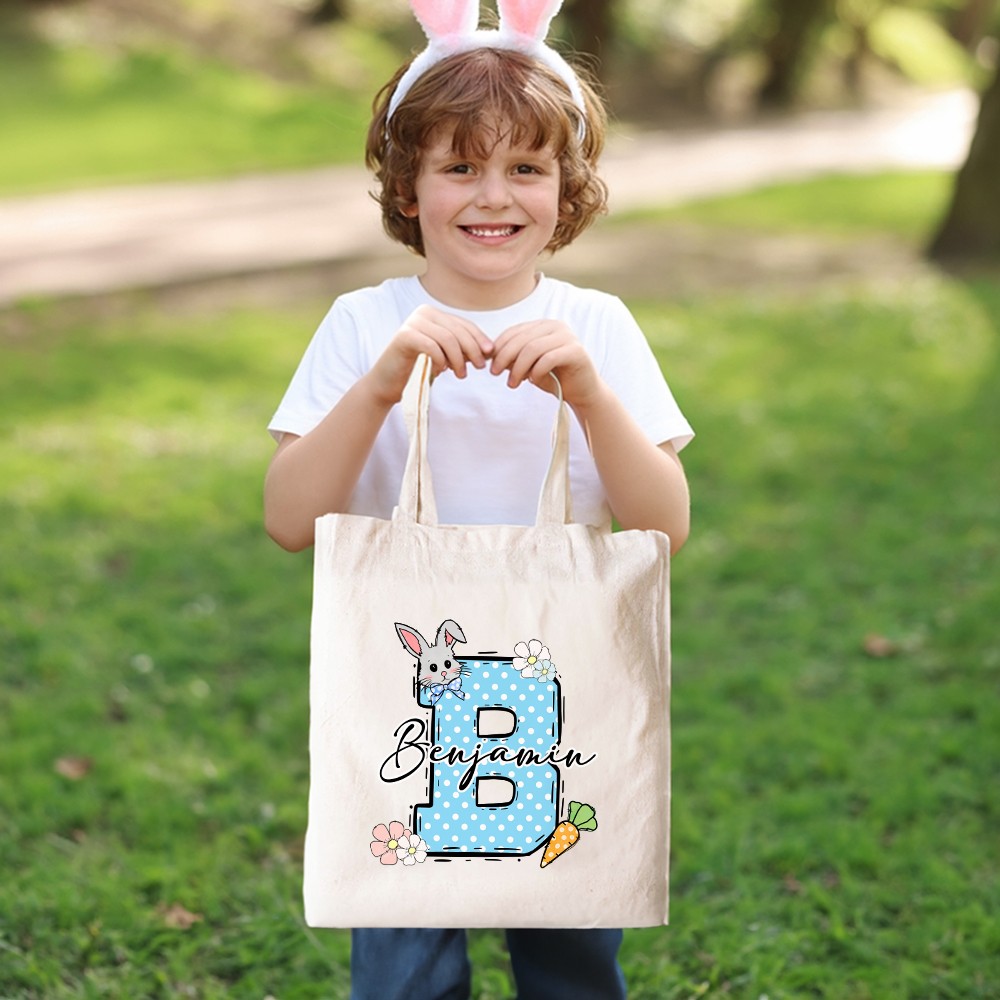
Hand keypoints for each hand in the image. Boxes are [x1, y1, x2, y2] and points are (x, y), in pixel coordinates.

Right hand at [366, 305, 493, 405]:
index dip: (479, 339)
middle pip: (458, 331)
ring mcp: (412, 322)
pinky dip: (441, 360)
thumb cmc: (418, 370)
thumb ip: (462, 349)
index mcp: (434, 314)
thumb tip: (490, 349)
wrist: (388, 384)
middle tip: (479, 367)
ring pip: (448, 339)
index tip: (489, 355)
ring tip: (461, 374)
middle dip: (472, 350)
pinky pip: (432, 347)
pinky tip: (441, 371)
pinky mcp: (404, 336)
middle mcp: (423, 313)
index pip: (463, 324)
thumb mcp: (445, 356)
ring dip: (458, 359)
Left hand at [490, 320, 602, 407]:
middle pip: (521, 339)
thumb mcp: (529, 366)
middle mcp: (556, 326)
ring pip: (532, 348)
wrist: (582, 392)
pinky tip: (533, 381)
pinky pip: (548, 358)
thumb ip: (514, 358)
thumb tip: (490, 355)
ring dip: (518, 368)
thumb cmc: (554, 378)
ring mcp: (567, 337)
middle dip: (505, 357)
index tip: (491, 366)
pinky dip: (536, 371)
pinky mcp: (576, 351)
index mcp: (543, 325)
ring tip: (512, 384)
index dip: (499, 347)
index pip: (515, 331)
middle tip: (496, 374)